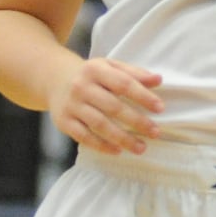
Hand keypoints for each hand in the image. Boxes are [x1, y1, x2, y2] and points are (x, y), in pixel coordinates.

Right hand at [47, 56, 163, 154]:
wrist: (55, 80)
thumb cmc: (92, 75)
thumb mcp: (110, 66)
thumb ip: (134, 73)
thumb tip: (158, 79)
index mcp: (96, 69)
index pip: (123, 83)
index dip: (143, 96)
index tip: (160, 108)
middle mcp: (82, 87)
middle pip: (113, 106)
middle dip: (136, 121)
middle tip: (155, 132)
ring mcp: (71, 105)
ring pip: (99, 124)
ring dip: (122, 138)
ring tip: (141, 147)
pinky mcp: (63, 122)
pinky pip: (84, 137)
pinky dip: (101, 145)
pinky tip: (118, 151)